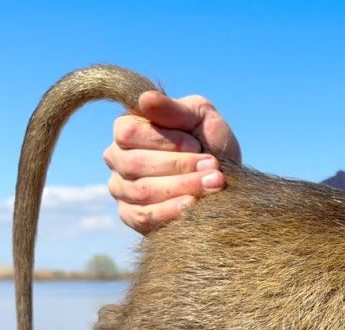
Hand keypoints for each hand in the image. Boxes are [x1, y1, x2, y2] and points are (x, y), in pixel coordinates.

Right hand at [103, 90, 241, 233]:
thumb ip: (175, 109)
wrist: (227, 179)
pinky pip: (144, 217)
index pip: (129, 133)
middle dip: (180, 167)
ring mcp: (121, 189)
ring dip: (182, 187)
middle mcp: (117, 159)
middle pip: (135, 164)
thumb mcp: (200, 117)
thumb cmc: (211, 142)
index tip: (196, 143)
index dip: (165, 140)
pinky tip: (194, 204)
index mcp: (127, 129)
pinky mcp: (132, 216)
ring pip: (141, 191)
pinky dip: (171, 211)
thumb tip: (145, 98)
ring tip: (214, 183)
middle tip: (214, 168)